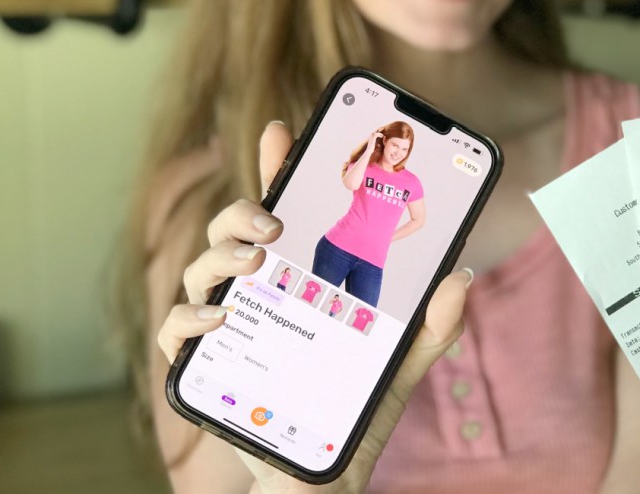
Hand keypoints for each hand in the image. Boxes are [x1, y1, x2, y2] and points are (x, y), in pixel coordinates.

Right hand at [157, 122, 472, 492]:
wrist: (324, 476)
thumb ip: (434, 324)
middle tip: (274, 220)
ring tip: (254, 260)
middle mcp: (262, 294)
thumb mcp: (403, 362)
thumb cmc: (357, 412)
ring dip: (220, 253)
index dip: (280, 168)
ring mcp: (231, 326)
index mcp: (303, 280)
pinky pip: (179, 328)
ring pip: (203, 267)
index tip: (284, 132)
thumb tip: (461, 276)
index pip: (286, 212)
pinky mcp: (206, 364)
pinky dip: (190, 316)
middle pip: (235, 231)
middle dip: (245, 210)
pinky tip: (223, 315)